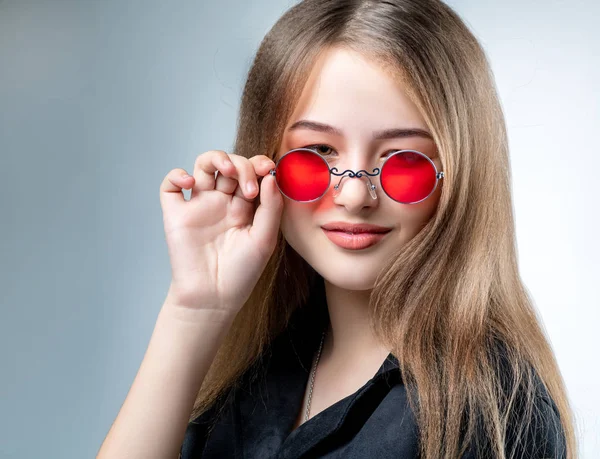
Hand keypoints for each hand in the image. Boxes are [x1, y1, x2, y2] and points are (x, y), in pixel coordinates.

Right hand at [159, 150, 282, 314]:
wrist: (213, 297)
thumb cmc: (241, 272)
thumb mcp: (265, 240)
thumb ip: (271, 208)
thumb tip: (270, 176)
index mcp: (245, 207)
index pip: (251, 173)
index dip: (258, 165)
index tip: (268, 169)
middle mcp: (222, 202)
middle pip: (230, 165)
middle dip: (242, 165)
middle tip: (249, 186)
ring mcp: (199, 205)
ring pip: (203, 165)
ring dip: (215, 158)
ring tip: (227, 171)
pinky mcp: (176, 213)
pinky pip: (170, 185)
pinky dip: (177, 175)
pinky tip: (191, 183)